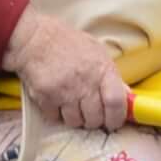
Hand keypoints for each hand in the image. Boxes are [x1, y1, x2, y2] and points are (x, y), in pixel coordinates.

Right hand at [7, 11, 130, 130]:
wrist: (34, 38)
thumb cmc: (67, 43)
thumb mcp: (96, 52)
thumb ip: (111, 75)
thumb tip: (125, 96)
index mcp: (102, 69)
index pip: (116, 103)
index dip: (117, 118)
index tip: (113, 122)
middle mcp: (85, 82)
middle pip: (95, 118)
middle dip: (94, 121)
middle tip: (90, 114)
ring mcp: (64, 91)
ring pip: (75, 121)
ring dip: (75, 118)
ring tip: (71, 104)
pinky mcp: (46, 97)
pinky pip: (56, 117)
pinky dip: (56, 113)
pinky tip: (56, 100)